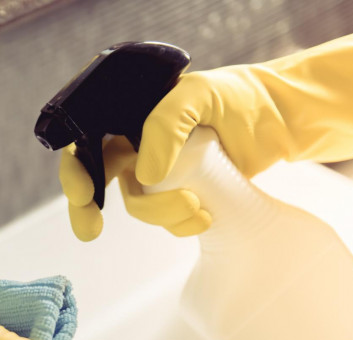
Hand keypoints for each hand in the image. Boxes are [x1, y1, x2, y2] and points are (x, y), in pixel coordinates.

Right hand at [61, 30, 352, 241]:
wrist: (277, 123)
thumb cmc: (235, 98)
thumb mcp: (198, 95)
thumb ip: (166, 125)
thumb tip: (145, 176)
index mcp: (128, 118)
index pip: (85, 144)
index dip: (75, 172)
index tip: (84, 195)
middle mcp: (134, 147)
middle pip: (94, 181)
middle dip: (86, 210)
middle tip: (90, 231)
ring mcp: (155, 175)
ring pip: (137, 205)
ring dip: (160, 215)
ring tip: (198, 209)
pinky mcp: (177, 197)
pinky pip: (165, 220)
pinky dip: (179, 226)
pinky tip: (203, 219)